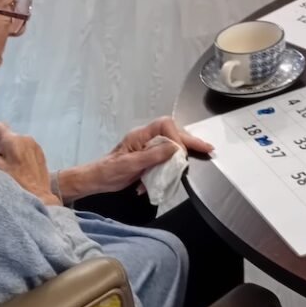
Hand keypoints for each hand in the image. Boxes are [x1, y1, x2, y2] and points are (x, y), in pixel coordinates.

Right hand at [0, 122, 60, 205]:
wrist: (38, 194)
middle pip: (8, 135)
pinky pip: (26, 148)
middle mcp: (25, 138)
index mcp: (13, 140)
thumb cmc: (15, 182)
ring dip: (10, 149)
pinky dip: (19, 153)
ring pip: (17, 142)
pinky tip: (18, 167)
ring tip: (7, 164)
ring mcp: (35, 145)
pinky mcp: (40, 153)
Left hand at [60, 117, 213, 198]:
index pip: (165, 126)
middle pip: (172, 134)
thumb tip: (175, 148)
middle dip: (190, 141)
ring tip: (202, 153)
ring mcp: (147, 148)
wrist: (97, 180)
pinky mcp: (148, 159)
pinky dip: (171, 165)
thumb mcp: (130, 164)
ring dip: (184, 153)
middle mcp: (146, 139)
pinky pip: (164, 158)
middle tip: (207, 148)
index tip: (179, 153)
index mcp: (141, 135)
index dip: (176, 137)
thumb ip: (153, 155)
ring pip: (171, 146)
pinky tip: (175, 174)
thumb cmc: (109, 171)